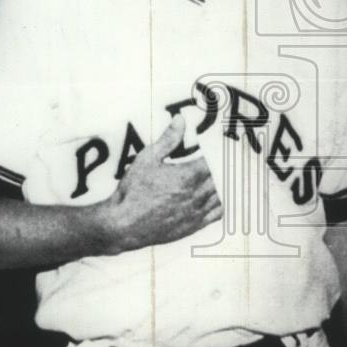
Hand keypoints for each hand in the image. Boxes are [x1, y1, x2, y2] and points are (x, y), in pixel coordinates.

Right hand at [104, 115, 221, 253]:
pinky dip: (221, 203)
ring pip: (222, 194)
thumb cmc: (133, 191)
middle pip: (222, 177)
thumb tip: (180, 120)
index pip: (216, 160)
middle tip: (222, 157)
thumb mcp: (148, 158)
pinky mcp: (194, 226)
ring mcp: (197, 212)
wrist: (124, 224)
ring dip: (223, 184)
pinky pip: (217, 213)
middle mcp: (197, 195)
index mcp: (189, 176)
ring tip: (220, 175)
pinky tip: (216, 196)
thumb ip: (168, 139)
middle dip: (222, 166)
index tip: (220, 145)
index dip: (219, 152)